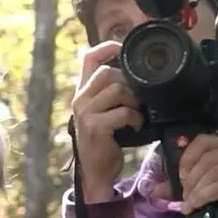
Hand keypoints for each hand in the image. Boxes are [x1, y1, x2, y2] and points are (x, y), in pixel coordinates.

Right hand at [70, 41, 143, 201]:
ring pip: (117, 90)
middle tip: (138, 98)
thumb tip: (137, 76)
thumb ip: (111, 93)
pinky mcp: (94, 127)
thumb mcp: (103, 112)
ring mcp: (85, 113)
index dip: (107, 47)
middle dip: (129, 82)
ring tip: (137, 113)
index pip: (89, 58)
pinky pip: (122, 112)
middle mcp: (80, 99)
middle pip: (107, 72)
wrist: (95, 171)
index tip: (123, 47)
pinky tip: (136, 126)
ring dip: (134, 101)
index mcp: (82, 92)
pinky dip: (135, 118)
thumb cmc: (104, 140)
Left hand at [152, 134, 217, 217]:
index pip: (202, 141)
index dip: (186, 158)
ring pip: (212, 172)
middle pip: (206, 159)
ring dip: (195, 190)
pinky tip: (196, 206)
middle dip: (189, 180)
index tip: (180, 178)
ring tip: (190, 204)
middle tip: (185, 197)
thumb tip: (153, 189)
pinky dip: (204, 196)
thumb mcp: (208, 186)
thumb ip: (182, 184)